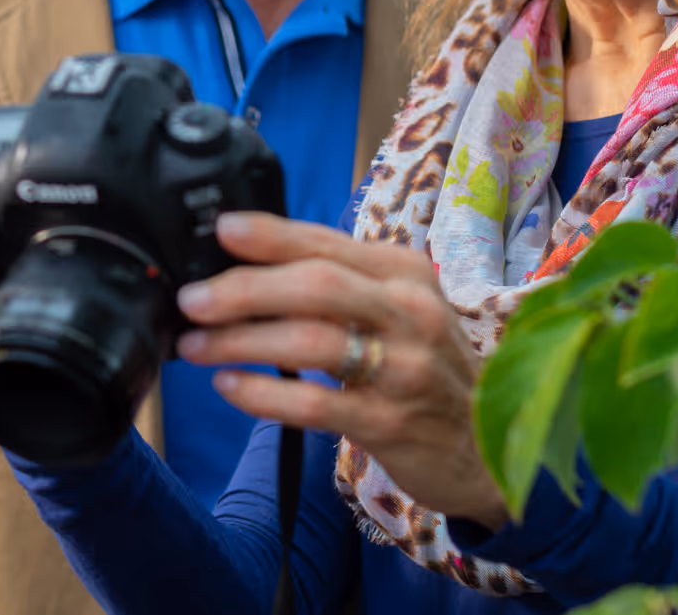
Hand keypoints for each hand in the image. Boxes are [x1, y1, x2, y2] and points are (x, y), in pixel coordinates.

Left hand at [174, 212, 509, 531]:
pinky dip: (264, 393)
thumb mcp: (399, 311)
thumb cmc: (425, 368)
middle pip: (315, 285)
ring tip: (194, 345)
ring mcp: (404, 368)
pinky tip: (229, 386)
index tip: (220, 230)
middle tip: (192, 299)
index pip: (328, 242)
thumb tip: (250, 266)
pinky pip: (316, 403)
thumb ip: (341, 284)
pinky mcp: (391, 422)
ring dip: (241, 341)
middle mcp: (411, 312)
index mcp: (406, 273)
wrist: (486, 447)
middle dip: (243, 289)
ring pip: (310, 341)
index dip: (271, 235)